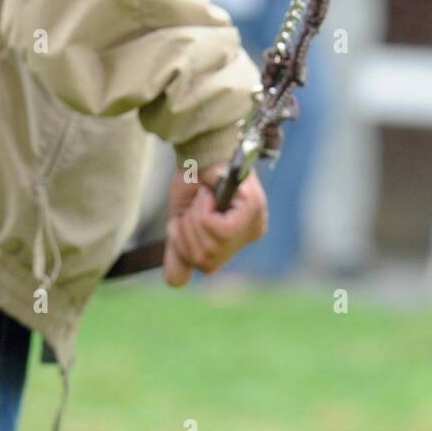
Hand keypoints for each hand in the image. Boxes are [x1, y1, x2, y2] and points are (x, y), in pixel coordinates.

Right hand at [164, 164, 266, 285]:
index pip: (205, 265)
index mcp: (237, 238)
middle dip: (187, 233)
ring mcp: (255, 221)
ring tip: (202, 198)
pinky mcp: (253, 209)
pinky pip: (218, 231)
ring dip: (194, 219)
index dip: (185, 244)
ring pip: (212, 247)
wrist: (199, 148)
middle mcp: (251, 233)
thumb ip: (179, 251)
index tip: (185, 217)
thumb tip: (177, 283)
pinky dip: (202, 212)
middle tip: (193, 205)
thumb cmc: (193, 180)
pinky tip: (208, 195)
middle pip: (207, 261)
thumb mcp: (182, 221)